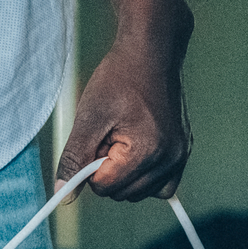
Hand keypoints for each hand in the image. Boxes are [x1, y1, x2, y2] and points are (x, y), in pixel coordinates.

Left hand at [60, 41, 190, 202]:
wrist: (151, 54)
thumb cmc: (120, 79)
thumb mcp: (88, 118)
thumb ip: (74, 159)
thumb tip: (64, 194)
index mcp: (147, 152)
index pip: (104, 188)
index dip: (90, 167)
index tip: (96, 139)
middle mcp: (170, 159)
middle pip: (123, 194)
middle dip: (108, 171)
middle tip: (108, 136)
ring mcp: (180, 156)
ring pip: (141, 193)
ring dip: (125, 174)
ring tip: (122, 139)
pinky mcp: (183, 151)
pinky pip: (162, 184)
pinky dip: (144, 176)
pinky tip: (135, 152)